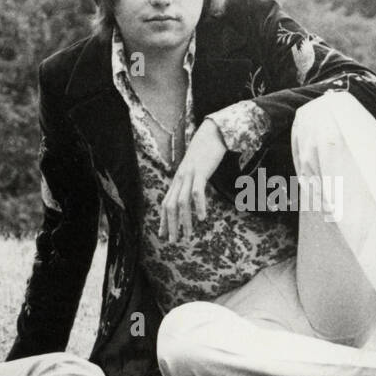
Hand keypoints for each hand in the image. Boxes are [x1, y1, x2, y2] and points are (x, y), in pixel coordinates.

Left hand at [160, 118, 226, 242]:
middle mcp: (180, 179)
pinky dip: (199, 206)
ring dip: (184, 221)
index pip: (165, 203)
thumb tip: (190, 198)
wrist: (212, 134)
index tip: (163, 235)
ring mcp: (189, 175)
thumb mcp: (195, 170)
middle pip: (170, 206)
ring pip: (182, 202)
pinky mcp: (200, 171)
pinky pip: (198, 192)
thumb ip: (191, 183)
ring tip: (188, 236)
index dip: (163, 220)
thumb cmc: (205, 153)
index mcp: (177, 180)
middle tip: (173, 242)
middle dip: (170, 225)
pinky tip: (203, 218)